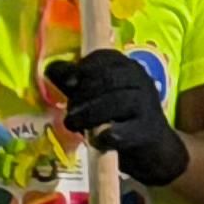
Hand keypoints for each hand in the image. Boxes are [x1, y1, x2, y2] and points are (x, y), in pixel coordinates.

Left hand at [46, 50, 184, 189]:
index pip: (105, 57)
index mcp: (127, 67)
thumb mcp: (98, 93)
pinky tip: (96, 139)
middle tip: (69, 111)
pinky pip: (121, 131)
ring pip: (115, 102)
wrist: (152, 145)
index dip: (83, 67)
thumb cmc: (118, 114)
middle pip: (108, 80)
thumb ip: (75, 81)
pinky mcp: (146, 131)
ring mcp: (146, 105)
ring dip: (88, 115)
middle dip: (82, 95)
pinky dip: (104, 136)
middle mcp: (141, 81)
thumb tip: (51, 68)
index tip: (70, 82)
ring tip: (73, 124)